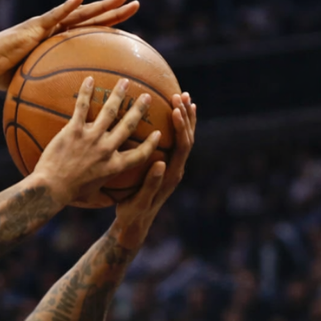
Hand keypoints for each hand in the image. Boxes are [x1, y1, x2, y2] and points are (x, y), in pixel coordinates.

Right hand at [0, 0, 139, 91]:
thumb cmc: (6, 76)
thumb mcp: (36, 84)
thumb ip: (51, 91)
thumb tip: (62, 112)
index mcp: (59, 43)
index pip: (90, 33)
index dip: (109, 28)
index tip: (131, 28)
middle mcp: (57, 31)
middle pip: (92, 19)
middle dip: (115, 12)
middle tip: (137, 4)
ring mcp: (47, 27)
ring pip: (80, 13)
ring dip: (101, 5)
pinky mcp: (34, 27)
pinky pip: (54, 16)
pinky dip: (67, 6)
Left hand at [31, 77, 159, 206]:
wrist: (51, 188)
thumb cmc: (70, 194)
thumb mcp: (94, 194)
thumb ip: (104, 190)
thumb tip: (108, 199)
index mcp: (114, 166)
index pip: (140, 154)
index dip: (151, 144)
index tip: (158, 133)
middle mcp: (107, 150)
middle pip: (129, 125)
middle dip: (139, 109)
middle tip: (146, 96)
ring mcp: (91, 138)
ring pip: (110, 112)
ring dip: (118, 95)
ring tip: (124, 82)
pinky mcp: (74, 131)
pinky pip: (82, 108)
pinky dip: (86, 93)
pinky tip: (89, 79)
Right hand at [113, 92, 197, 248]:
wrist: (135, 224)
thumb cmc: (133, 214)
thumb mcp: (139, 201)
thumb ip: (151, 184)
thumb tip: (161, 163)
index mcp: (172, 175)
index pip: (183, 146)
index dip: (181, 127)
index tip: (175, 109)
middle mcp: (176, 169)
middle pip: (188, 138)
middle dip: (185, 116)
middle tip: (180, 95)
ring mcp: (172, 167)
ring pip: (184, 138)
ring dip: (184, 118)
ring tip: (181, 97)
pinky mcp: (165, 166)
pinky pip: (174, 142)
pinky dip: (175, 126)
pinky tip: (169, 114)